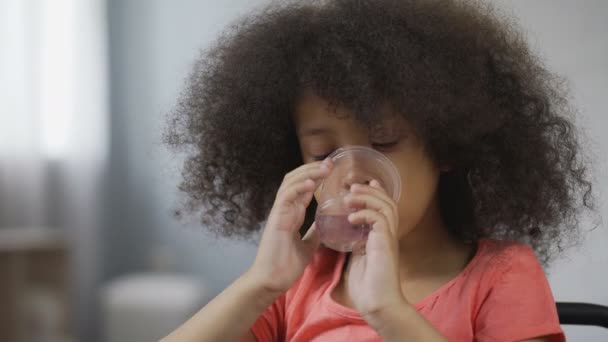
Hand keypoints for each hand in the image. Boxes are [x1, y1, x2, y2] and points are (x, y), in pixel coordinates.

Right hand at [246, 159, 331, 294]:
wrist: (271, 280)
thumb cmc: (285, 265)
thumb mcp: (307, 246)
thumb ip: (314, 233)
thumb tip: (326, 226)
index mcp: (292, 214)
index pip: (304, 188)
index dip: (316, 177)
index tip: (332, 169)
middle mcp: (285, 209)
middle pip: (296, 180)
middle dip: (313, 169)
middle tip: (330, 163)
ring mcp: (279, 212)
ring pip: (290, 183)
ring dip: (308, 173)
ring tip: (324, 168)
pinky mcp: (276, 219)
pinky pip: (286, 197)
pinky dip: (298, 188)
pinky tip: (311, 183)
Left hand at [342, 180, 408, 328]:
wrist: (378, 305)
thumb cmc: (368, 287)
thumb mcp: (358, 259)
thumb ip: (355, 245)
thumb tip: (344, 236)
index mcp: (382, 237)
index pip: (383, 208)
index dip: (374, 193)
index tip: (361, 184)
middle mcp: (388, 235)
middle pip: (387, 202)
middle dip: (370, 190)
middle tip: (352, 185)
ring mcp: (389, 239)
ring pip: (385, 207)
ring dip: (367, 198)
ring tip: (350, 196)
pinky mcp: (386, 245)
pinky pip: (379, 221)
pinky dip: (365, 214)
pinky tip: (351, 217)